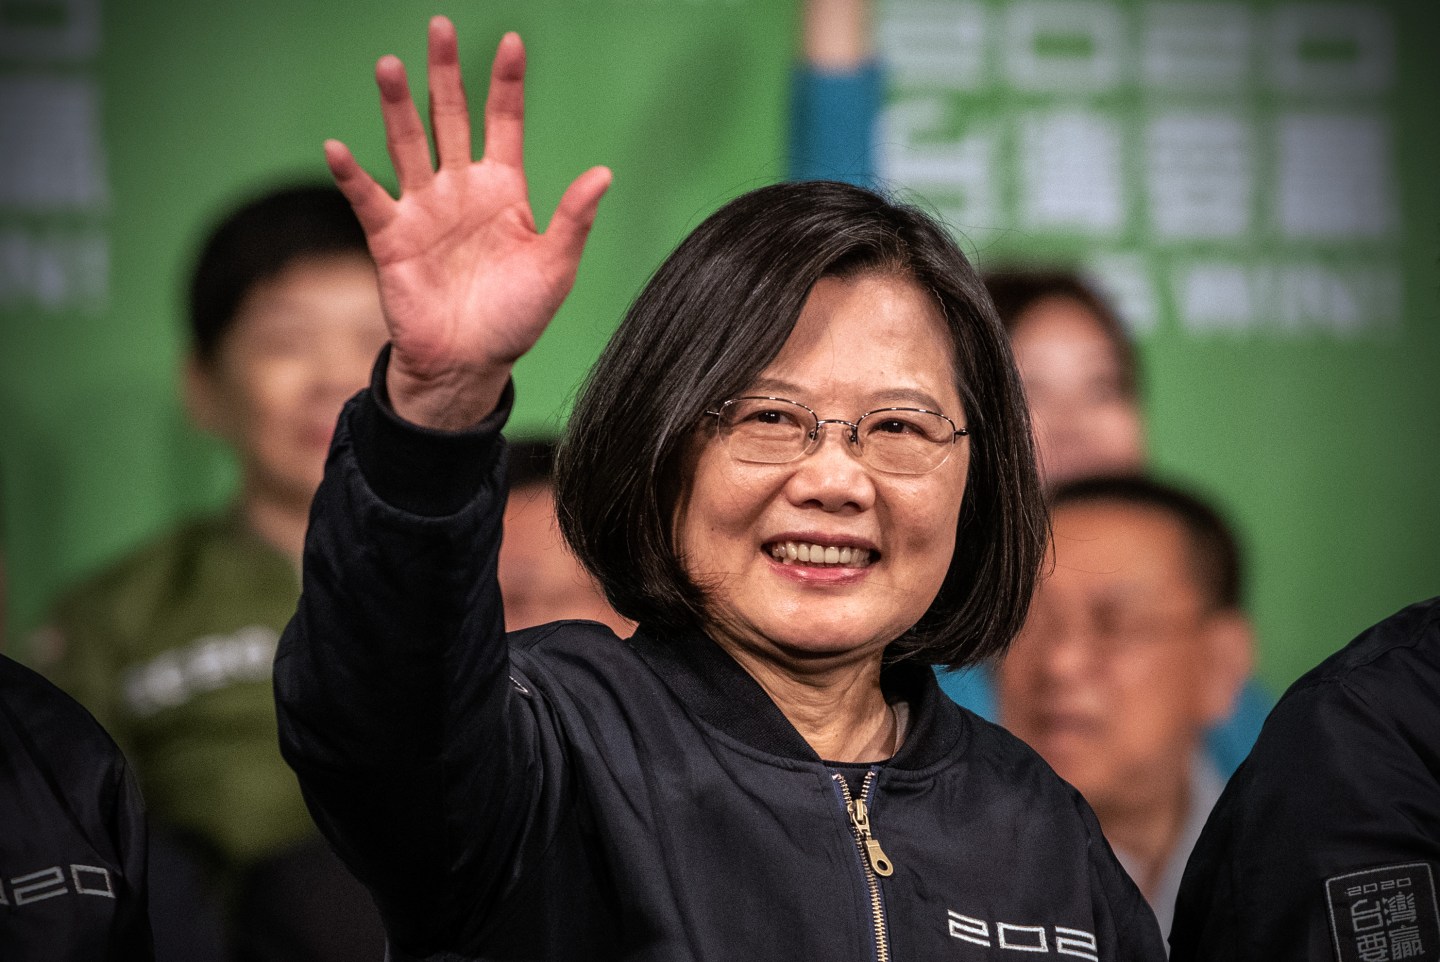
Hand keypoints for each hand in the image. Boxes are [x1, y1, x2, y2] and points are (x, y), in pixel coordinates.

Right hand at [326, 16, 611, 428]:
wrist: (470, 364)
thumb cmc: (514, 318)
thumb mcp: (555, 268)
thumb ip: (574, 219)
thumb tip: (603, 172)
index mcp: (503, 191)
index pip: (505, 124)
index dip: (507, 85)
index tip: (512, 42)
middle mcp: (461, 190)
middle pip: (451, 118)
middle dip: (445, 75)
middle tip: (439, 27)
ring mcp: (423, 210)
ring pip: (408, 145)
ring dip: (397, 107)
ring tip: (390, 65)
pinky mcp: (391, 238)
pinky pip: (368, 199)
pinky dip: (351, 175)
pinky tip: (338, 147)